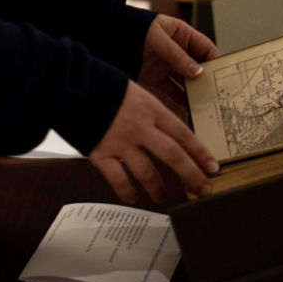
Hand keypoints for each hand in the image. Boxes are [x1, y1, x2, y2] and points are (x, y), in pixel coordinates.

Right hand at [88, 81, 217, 203]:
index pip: (183, 134)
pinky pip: (118, 179)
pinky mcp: (100, 153)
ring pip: (148, 172)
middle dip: (192, 175)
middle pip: (173, 156)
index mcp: (149, 109)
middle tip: (203, 190)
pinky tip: (133, 197)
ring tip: (164, 198)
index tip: (212, 167)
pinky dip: (127, 192)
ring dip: (159, 188)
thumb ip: (149, 110)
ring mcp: (120, 142)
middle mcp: (139, 128)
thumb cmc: (100, 83)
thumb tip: (165, 127)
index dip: (200, 153)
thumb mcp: (133, 90)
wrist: (70, 84)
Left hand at [139, 14, 219, 108]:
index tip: (226, 77)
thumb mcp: (156, 38)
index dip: (217, 62)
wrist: (103, 34)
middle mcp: (177, 51)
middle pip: (200, 68)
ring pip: (188, 82)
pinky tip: (191, 111)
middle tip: (222, 97)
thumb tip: (199, 72)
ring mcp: (167, 65)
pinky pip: (173, 91)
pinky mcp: (156, 78)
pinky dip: (182, 101)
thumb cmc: (131, 28)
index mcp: (181, 34)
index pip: (206, 48)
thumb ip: (176, 54)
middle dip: (210, 82)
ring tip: (210, 108)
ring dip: (197, 93)